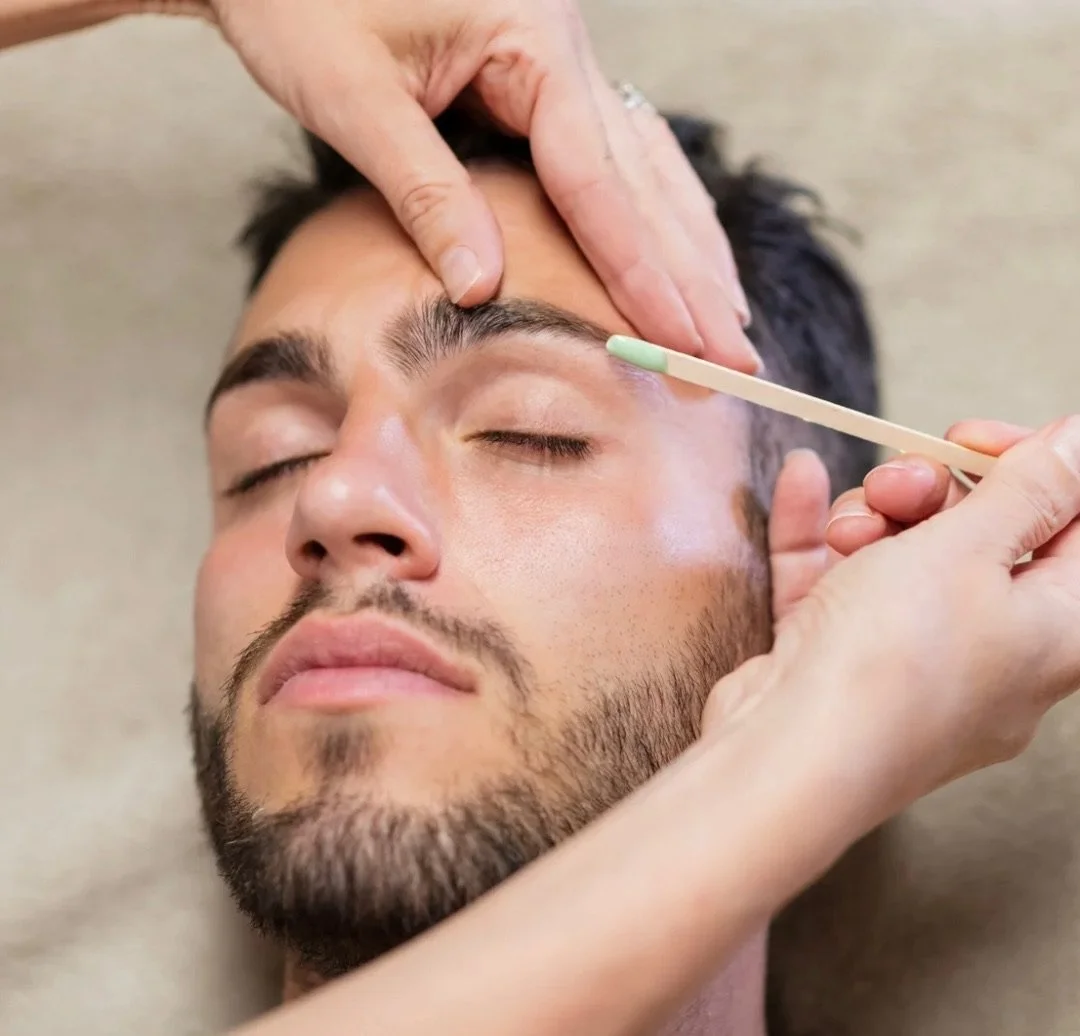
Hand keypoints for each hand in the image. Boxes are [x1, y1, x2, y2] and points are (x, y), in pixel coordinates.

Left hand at [205, 0, 758, 370]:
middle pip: (644, 182)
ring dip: (690, 250)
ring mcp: (560, 61)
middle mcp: (565, 47)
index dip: (642, 274)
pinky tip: (680, 254)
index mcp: (531, 38)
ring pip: (647, 169)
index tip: (683, 343)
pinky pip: (616, 157)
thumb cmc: (300, 0)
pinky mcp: (541, 79)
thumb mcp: (354, 98)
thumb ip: (424, 192)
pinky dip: (652, 214)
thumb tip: (483, 289)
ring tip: (730, 322)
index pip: (598, 183)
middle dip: (691, 279)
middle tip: (734, 361)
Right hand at [706, 417, 1079, 836]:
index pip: (1076, 530)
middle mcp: (994, 652)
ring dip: (872, 518)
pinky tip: (803, 482)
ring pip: (903, 558)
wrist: (787, 755)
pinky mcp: (843, 662)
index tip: (975, 441)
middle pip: (981, 540)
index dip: (1031, 471)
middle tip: (901, 482)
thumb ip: (1030, 489)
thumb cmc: (893, 666)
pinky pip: (839, 582)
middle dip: (934, 493)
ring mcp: (913, 661)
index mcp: (1059, 633)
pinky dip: (821, 534)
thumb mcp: (969, 550)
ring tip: (848, 526)